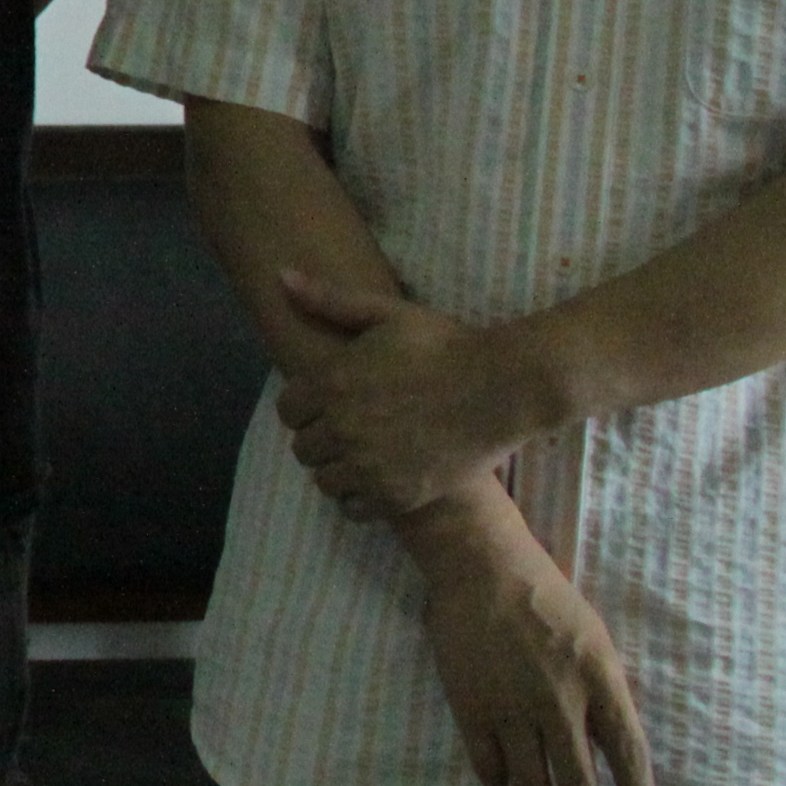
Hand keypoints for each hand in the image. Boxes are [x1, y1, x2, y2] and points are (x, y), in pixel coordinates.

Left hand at [274, 269, 535, 516]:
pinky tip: (379, 479)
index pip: (287, 411)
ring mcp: (369, 465)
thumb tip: (281, 276)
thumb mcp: (388, 313)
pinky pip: (353, 509)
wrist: (504, 387)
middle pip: (303, 448)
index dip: (305, 408)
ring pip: (325, 481)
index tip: (328, 405)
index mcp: (333, 383)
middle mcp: (343, 427)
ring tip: (363, 456)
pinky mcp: (397, 496)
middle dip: (321, 439)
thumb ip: (330, 300)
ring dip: (338, 470)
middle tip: (349, 431)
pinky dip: (360, 498)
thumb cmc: (446, 345)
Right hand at [403, 498, 655, 785]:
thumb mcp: (593, 636)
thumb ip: (601, 686)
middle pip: (578, 779)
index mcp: (599, 677)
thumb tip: (605, 738)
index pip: (627, 749)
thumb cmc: (545, 593)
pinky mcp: (473, 708)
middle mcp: (560, 701)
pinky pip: (489, 765)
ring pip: (532, 782)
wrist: (481, 567)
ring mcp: (513, 708)